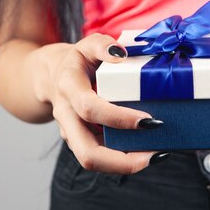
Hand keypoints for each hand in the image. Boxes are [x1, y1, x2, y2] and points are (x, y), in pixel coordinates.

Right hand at [39, 33, 168, 173]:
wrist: (52, 77)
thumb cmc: (78, 61)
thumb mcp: (87, 45)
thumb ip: (102, 45)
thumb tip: (120, 54)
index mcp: (68, 88)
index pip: (90, 109)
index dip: (118, 118)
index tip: (148, 120)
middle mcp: (67, 116)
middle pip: (87, 153)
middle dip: (122, 161)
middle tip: (155, 154)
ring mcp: (72, 133)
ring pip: (93, 161)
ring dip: (126, 165)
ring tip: (157, 155)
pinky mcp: (81, 141)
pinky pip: (101, 157)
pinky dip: (124, 159)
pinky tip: (148, 152)